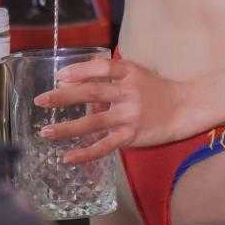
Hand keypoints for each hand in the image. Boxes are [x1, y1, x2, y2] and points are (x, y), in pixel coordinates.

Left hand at [34, 55, 190, 163]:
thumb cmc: (156, 89)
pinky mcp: (131, 136)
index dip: (79, 70)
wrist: (183, 108)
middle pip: (92, 93)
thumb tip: (76, 81)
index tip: (59, 76)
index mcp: (130, 73)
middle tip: (41, 100)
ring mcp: (130, 115)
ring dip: (67, 128)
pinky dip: (85, 153)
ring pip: (93, 122)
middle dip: (63, 97)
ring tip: (46, 132)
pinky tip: (68, 157)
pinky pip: (104, 146)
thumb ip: (110, 76)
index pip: (101, 67)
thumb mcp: (136, 74)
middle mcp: (129, 92)